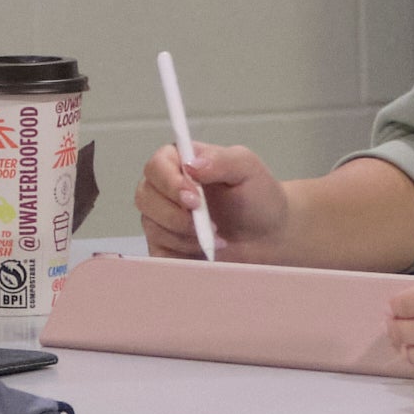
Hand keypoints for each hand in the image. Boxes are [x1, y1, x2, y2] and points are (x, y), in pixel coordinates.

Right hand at [136, 138, 288, 257]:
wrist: (269, 236)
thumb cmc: (258, 198)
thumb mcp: (247, 169)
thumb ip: (221, 160)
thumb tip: (191, 165)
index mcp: (180, 162)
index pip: (156, 166)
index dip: (169, 183)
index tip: (195, 198)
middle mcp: (165, 188)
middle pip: (145, 196)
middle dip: (176, 215)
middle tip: (210, 224)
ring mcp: (162, 218)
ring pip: (152, 226)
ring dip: (185, 236)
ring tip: (217, 237)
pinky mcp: (165, 246)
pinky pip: (159, 251)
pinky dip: (183, 254)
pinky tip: (205, 251)